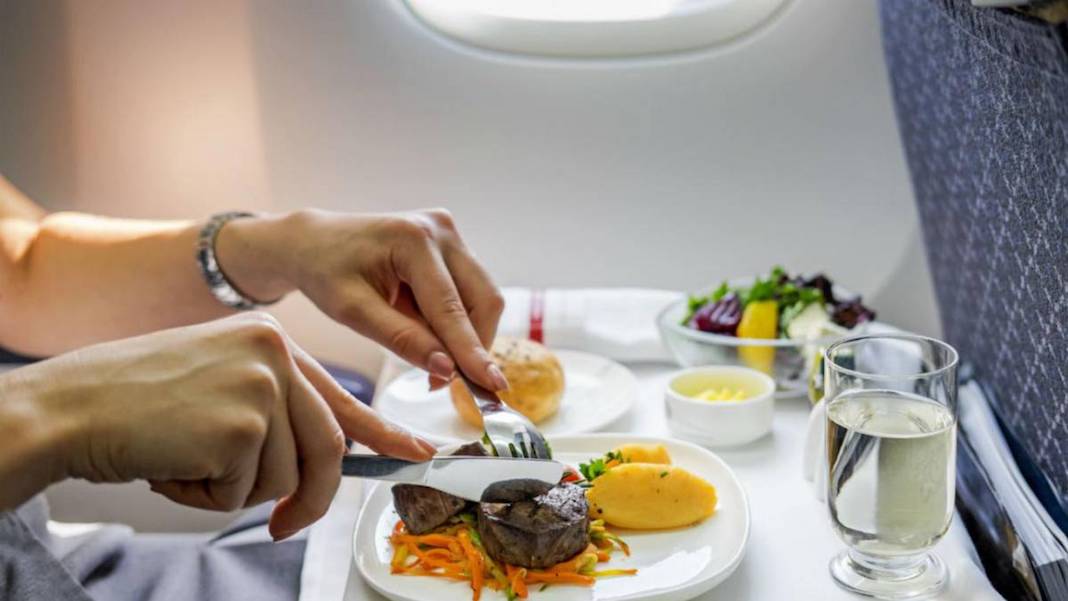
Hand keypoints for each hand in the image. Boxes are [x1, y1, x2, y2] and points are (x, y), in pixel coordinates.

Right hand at [4, 313, 433, 538]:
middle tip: (285, 528)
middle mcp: (277, 353)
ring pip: (283, 477)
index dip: (382, 432)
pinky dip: (206, 497)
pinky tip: (170, 463)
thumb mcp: (217, 384)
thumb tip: (324, 459)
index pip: (340, 398)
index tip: (416, 451)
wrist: (69, 406)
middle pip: (327, 448)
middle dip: (310, 499)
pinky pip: (244, 494)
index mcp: (272, 340)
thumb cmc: (134, 402)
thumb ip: (274, 410)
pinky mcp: (243, 425)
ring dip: (232, 490)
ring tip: (182, 457)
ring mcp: (262, 386)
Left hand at [217, 209, 506, 391]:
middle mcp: (440, 228)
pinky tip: (432, 338)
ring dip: (467, 336)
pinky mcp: (452, 245)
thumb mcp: (352, 312)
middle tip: (453, 385)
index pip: (450, 307)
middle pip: (483, 299)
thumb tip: (447, 369)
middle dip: (474, 346)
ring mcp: (450, 234)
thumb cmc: (325, 273)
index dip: (471, 351)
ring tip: (435, 362)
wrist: (314, 242)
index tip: (492, 387)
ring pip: (483, 298)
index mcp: (413, 238)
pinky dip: (458, 323)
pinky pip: (471, 292)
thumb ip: (402, 339)